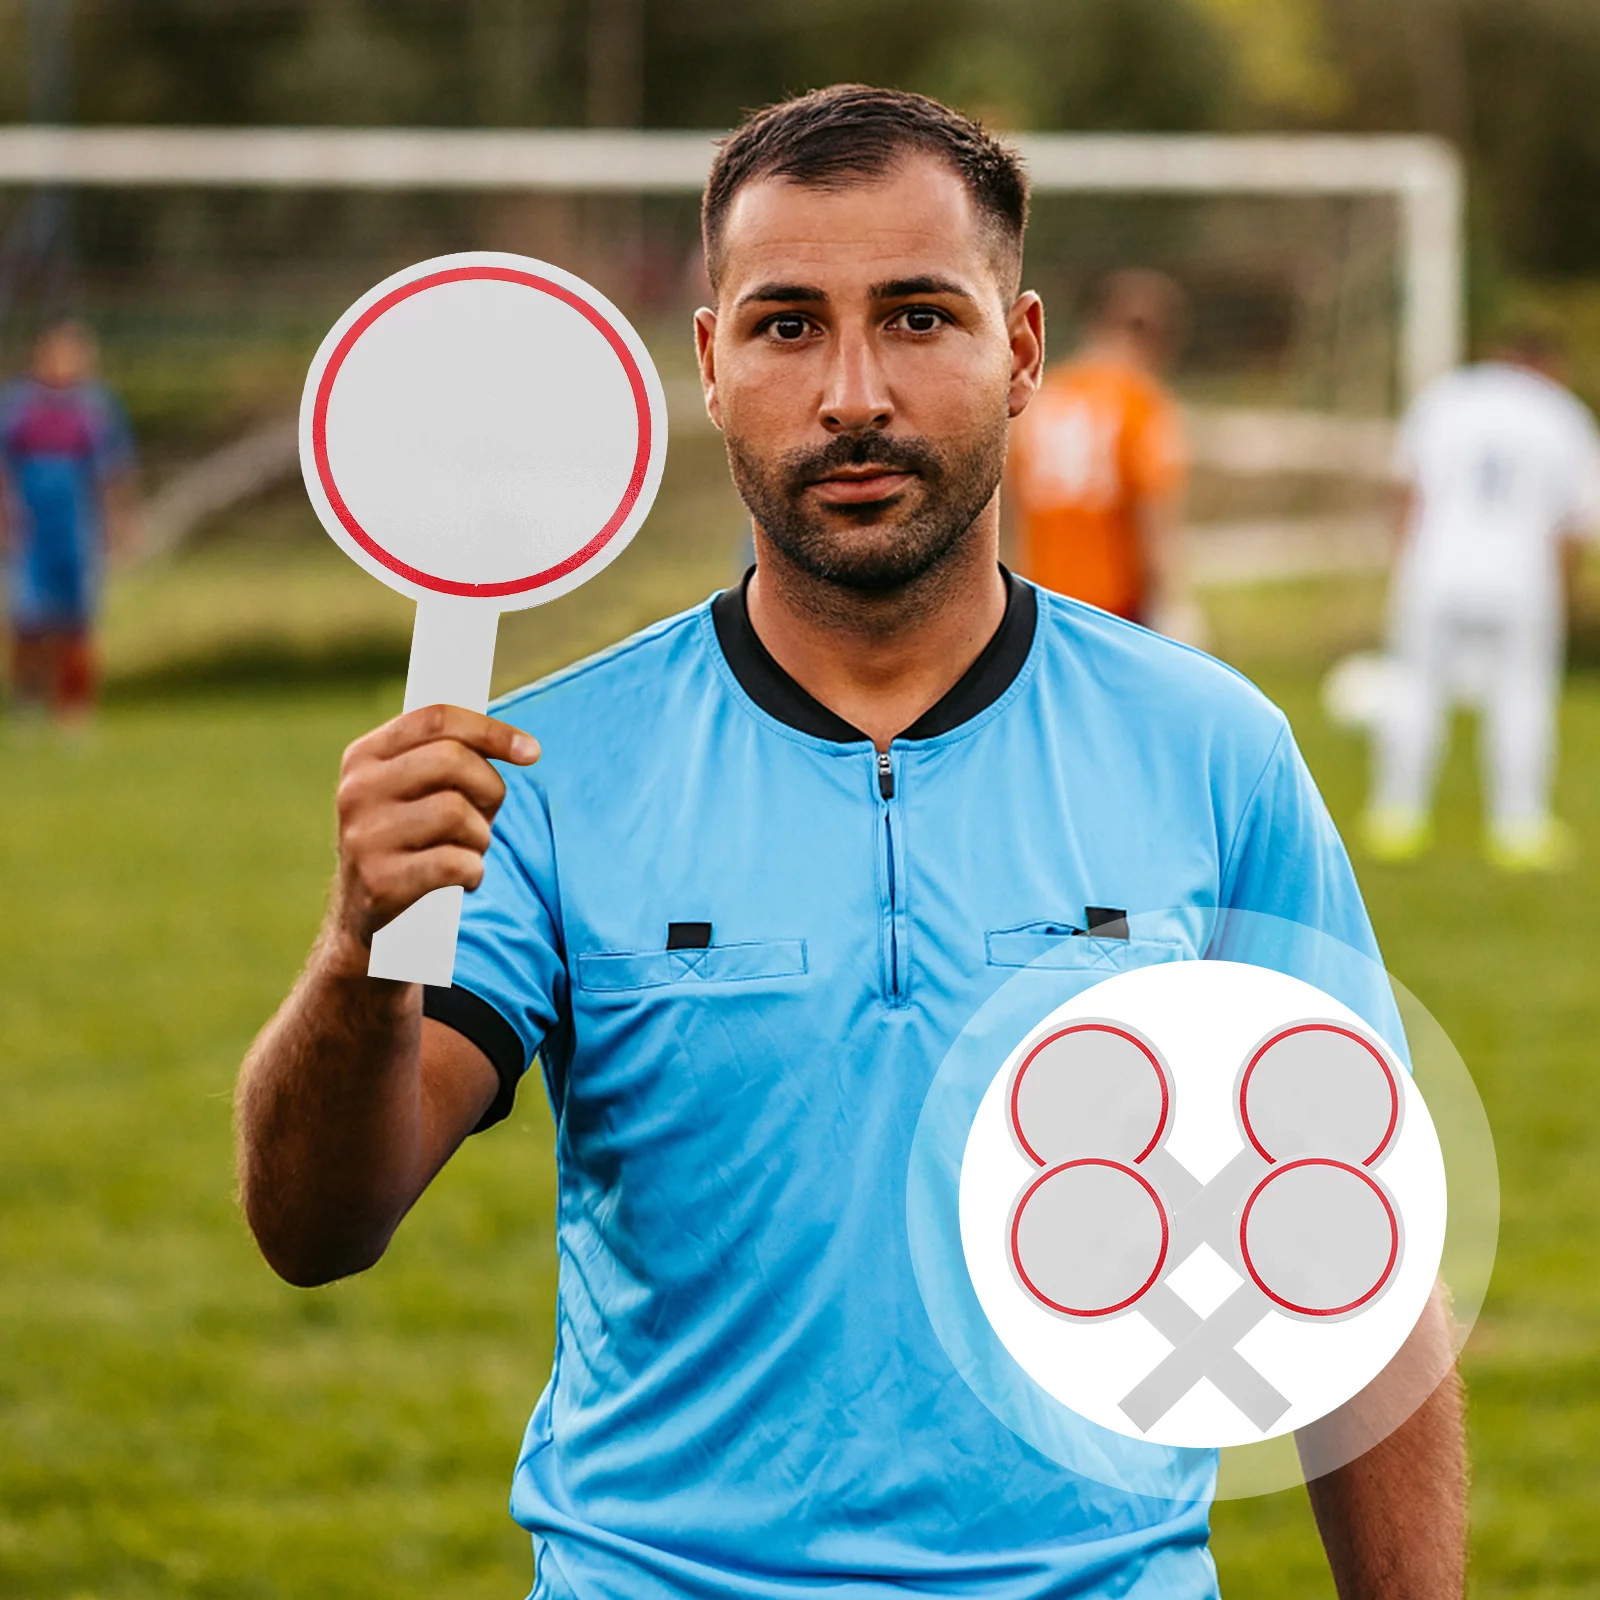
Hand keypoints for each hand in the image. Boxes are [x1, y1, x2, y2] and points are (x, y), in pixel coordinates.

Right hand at [331, 705, 538, 966]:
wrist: (363, 918)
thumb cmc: (409, 842)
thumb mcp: (413, 791)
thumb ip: (451, 758)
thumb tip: (521, 747)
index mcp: (364, 756)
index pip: (435, 718)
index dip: (491, 730)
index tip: (531, 752)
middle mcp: (357, 790)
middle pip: (452, 761)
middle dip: (489, 789)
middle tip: (488, 816)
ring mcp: (365, 836)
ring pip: (457, 812)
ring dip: (480, 837)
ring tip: (467, 851)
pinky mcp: (380, 881)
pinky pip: (455, 863)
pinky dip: (474, 872)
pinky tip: (463, 879)